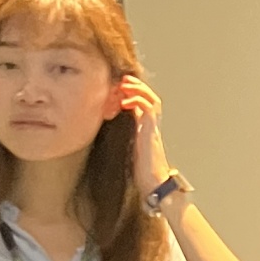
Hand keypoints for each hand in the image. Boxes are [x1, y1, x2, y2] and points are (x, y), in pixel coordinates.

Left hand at [117, 74, 171, 203]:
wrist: (153, 181)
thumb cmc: (140, 170)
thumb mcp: (128, 148)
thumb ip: (122, 137)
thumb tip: (106, 132)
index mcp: (144, 128)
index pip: (141, 103)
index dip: (131, 93)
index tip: (117, 88)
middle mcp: (151, 124)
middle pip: (148, 97)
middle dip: (136, 85)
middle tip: (122, 79)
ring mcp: (153, 126)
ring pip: (151, 98)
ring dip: (138, 88)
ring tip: (125, 84)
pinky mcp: (151, 129)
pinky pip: (148, 107)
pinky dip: (137, 100)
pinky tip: (125, 101)